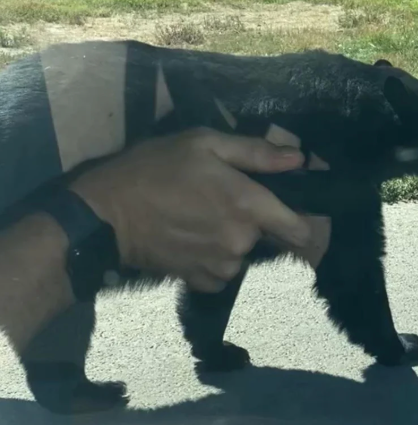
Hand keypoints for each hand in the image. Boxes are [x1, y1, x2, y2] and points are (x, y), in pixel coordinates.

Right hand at [72, 129, 311, 291]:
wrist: (106, 214)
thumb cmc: (155, 168)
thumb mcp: (204, 143)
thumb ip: (256, 153)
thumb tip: (299, 159)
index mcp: (247, 204)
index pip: (299, 227)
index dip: (303, 219)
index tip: (292, 209)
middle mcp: (241, 240)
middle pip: (268, 237)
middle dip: (255, 222)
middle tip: (222, 201)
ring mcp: (221, 265)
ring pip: (243, 254)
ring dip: (232, 240)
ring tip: (201, 218)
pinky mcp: (200, 281)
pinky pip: (222, 272)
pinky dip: (214, 258)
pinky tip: (192, 238)